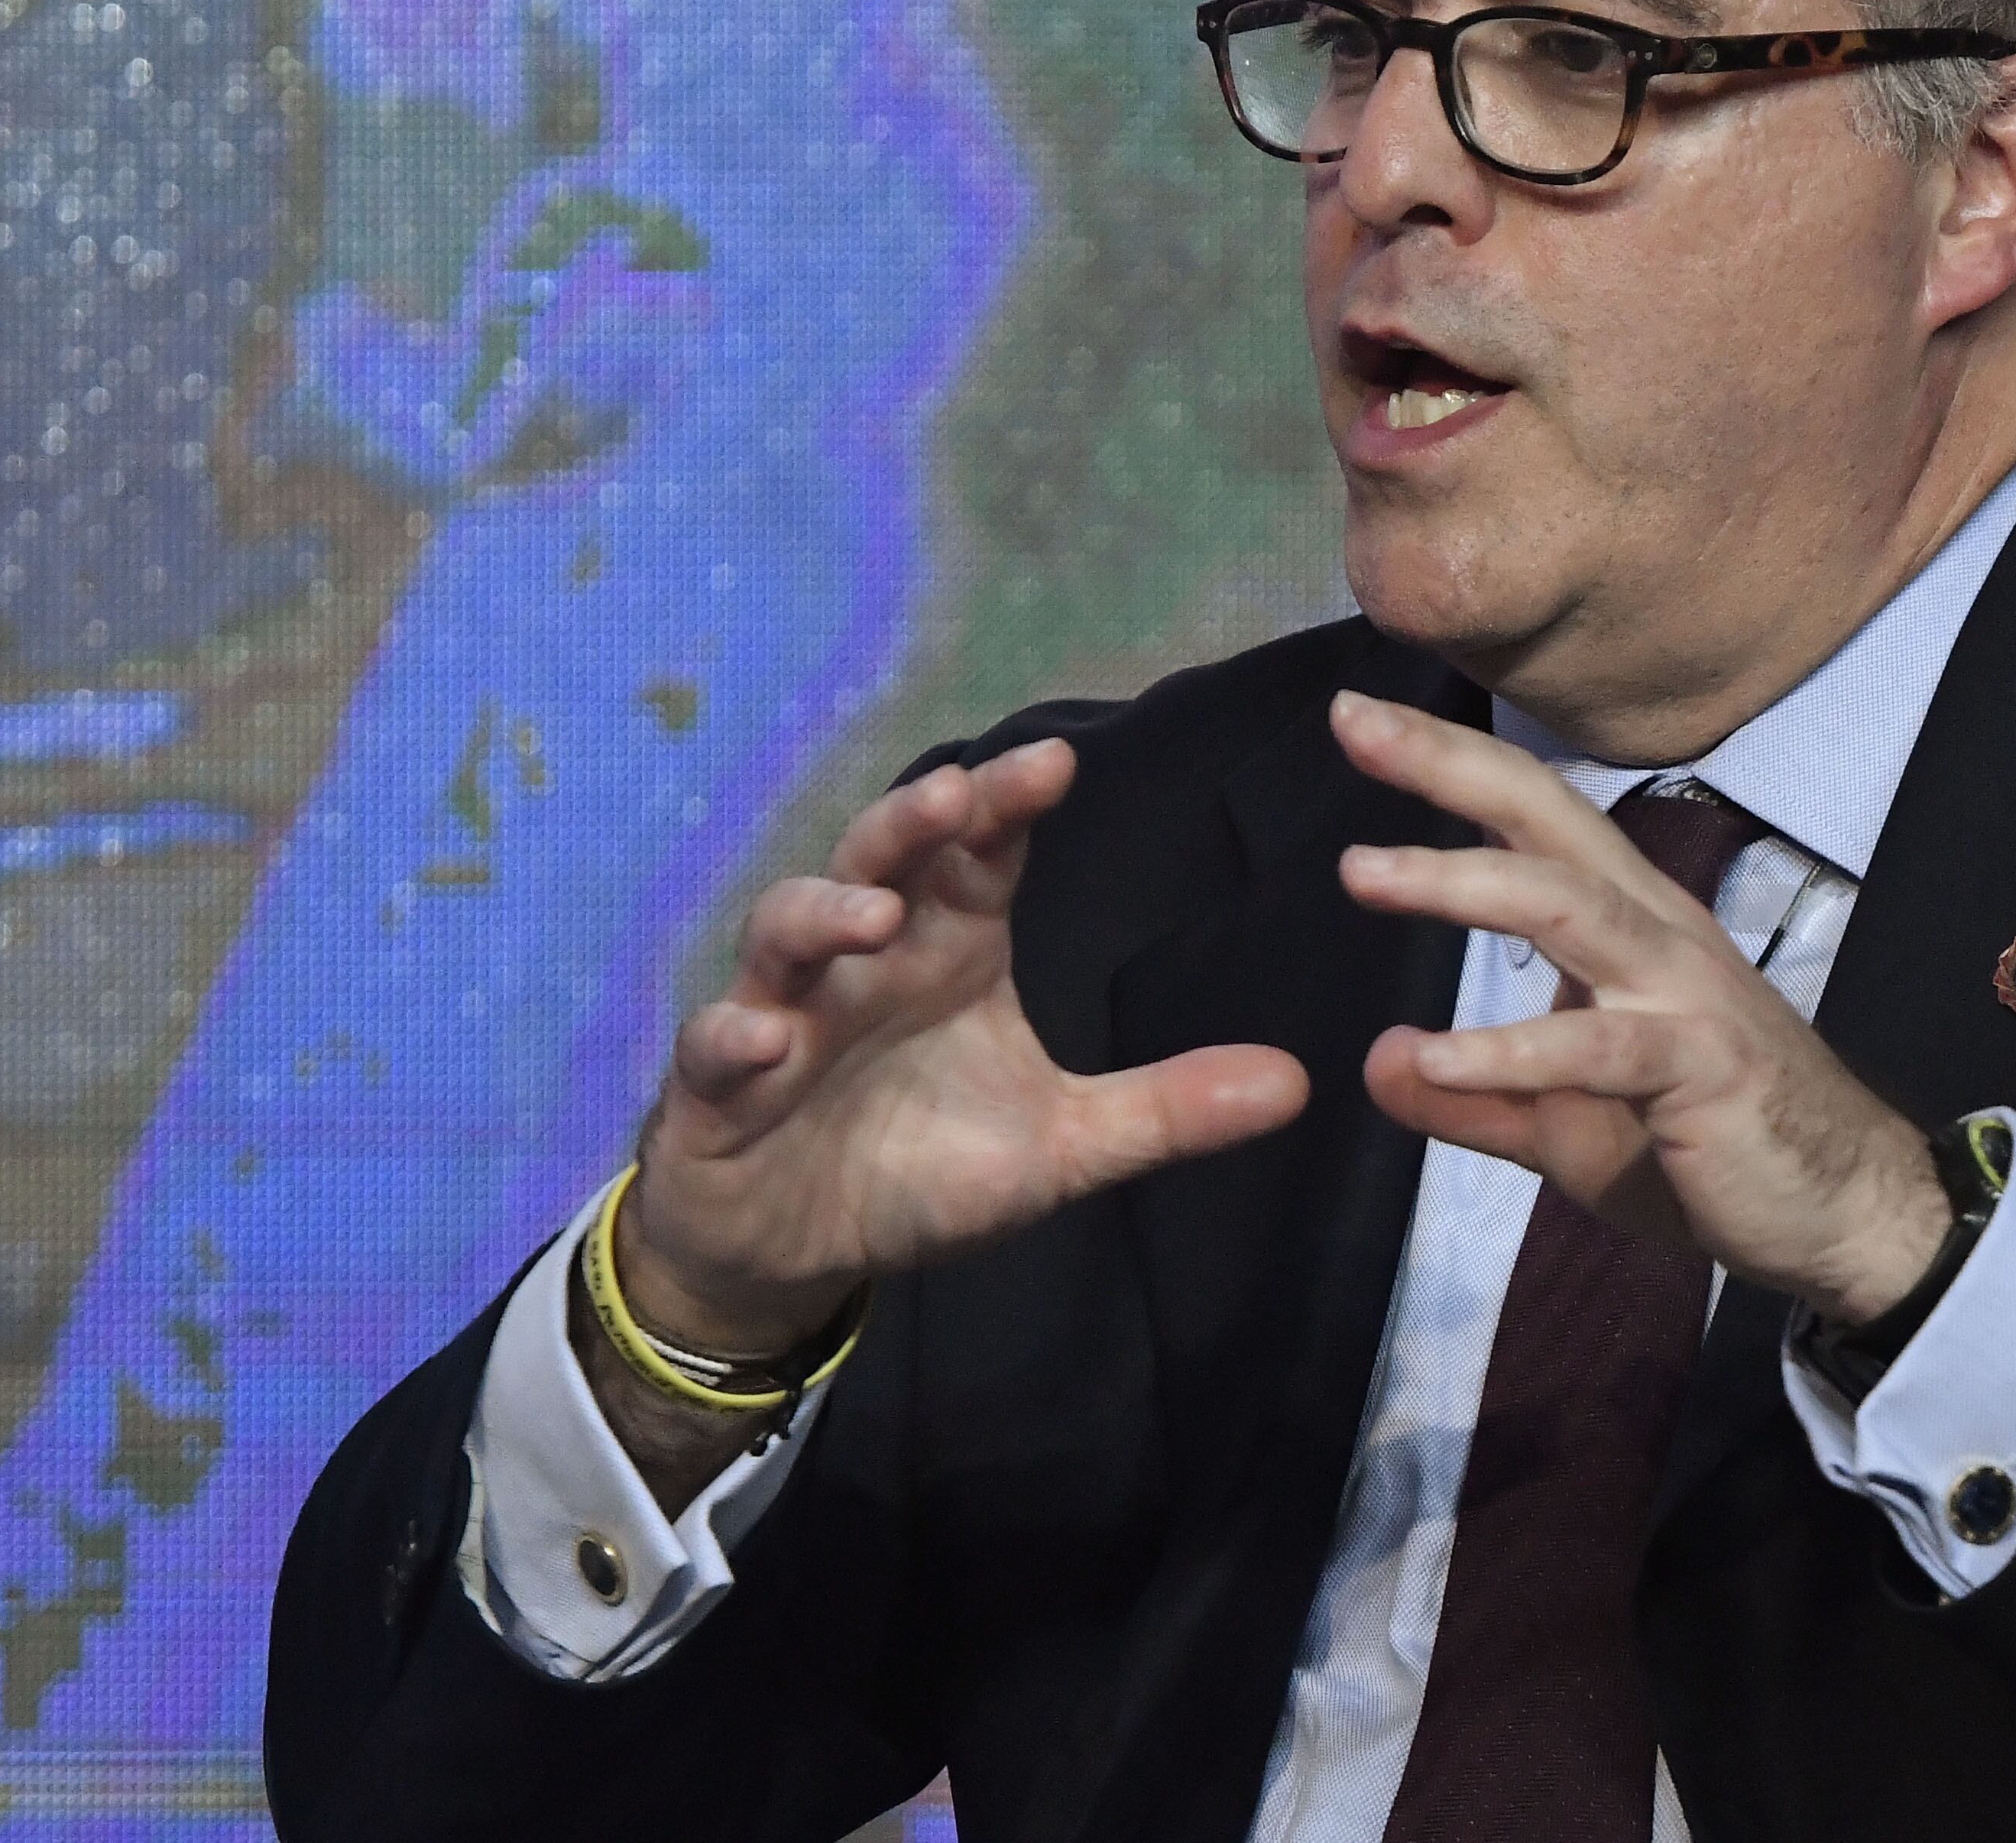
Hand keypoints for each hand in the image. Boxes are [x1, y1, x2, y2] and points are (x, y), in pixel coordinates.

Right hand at [620, 737, 1311, 1358]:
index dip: (1005, 804)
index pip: (978, 852)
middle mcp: (865, 960)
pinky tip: (764, 1039)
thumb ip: (1166, 1109)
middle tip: (955, 796)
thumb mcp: (1062, 1147)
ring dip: (824, 909)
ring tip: (876, 913)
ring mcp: (786, 1013)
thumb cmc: (922, 1168)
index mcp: (948, 949)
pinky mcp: (720, 1087)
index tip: (1058, 766)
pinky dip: (735, 1037)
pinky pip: (717, 1047)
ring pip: (788, 928)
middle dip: (914, 822)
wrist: (799, 1250)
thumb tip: (1299, 1084)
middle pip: (882, 858)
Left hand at [1327, 691, 1951, 1325]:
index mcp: (1627, 925)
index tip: (1358, 717)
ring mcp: (1684, 994)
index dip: (1451, 763)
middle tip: (1354, 719)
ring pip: (1569, 906)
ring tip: (1364, 869)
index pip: (1533, 820)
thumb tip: (1381, 1059)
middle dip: (1452, 764)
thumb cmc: (1710, 1151)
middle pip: (1548, 822)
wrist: (1845, 1214)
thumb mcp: (1567, 1126)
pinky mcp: (1703, 1067)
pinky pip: (1598, 1049)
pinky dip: (1513, 1051)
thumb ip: (1476, 1097)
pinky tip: (1440, 1058)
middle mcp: (1657, 933)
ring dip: (1463, 882)